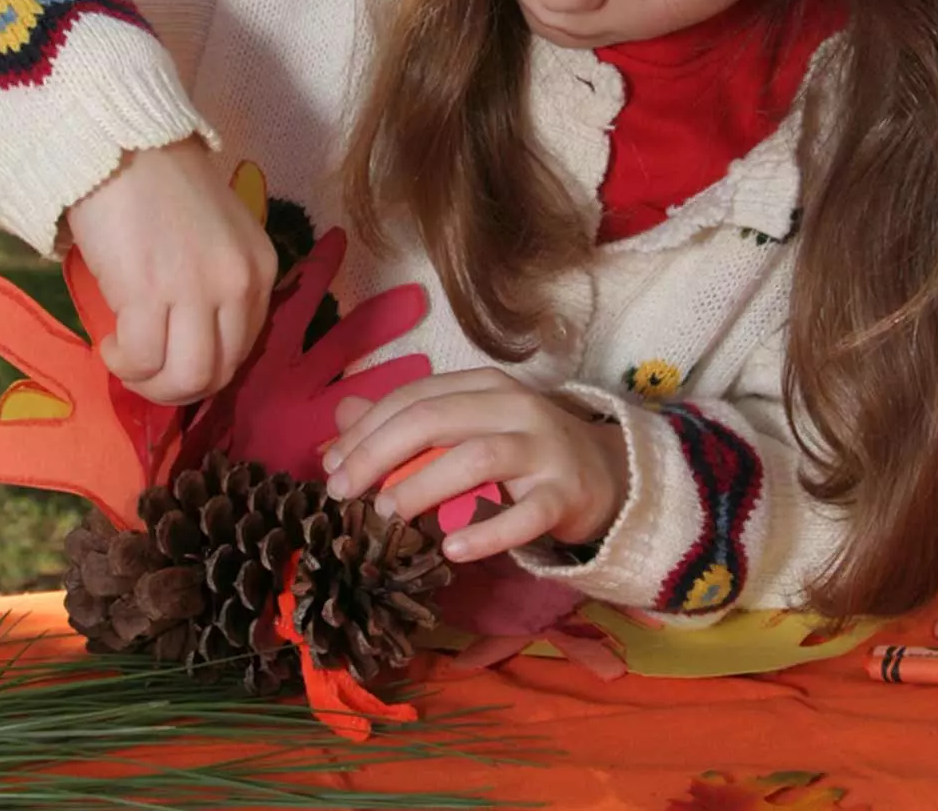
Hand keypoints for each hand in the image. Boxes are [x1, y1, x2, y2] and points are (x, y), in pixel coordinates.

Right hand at [65, 138, 278, 404]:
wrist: (122, 143)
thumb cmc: (161, 185)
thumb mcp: (215, 236)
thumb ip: (216, 283)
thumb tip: (188, 338)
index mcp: (260, 269)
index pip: (244, 348)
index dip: (204, 366)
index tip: (172, 358)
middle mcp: (238, 284)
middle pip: (219, 373)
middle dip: (177, 388)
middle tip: (145, 370)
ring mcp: (197, 290)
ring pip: (187, 378)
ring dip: (151, 384)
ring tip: (126, 360)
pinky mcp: (150, 292)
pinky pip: (142, 359)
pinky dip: (123, 363)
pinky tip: (110, 342)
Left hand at [321, 369, 629, 562]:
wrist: (608, 474)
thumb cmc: (523, 451)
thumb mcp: (466, 426)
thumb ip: (407, 420)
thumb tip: (340, 417)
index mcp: (484, 385)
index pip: (414, 397)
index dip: (366, 429)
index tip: (329, 465)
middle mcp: (514, 406)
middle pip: (436, 418)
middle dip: (379, 453)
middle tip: (342, 491)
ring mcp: (544, 449)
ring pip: (476, 458)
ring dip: (423, 486)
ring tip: (385, 514)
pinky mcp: (566, 494)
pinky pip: (525, 514)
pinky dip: (486, 533)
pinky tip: (451, 551)